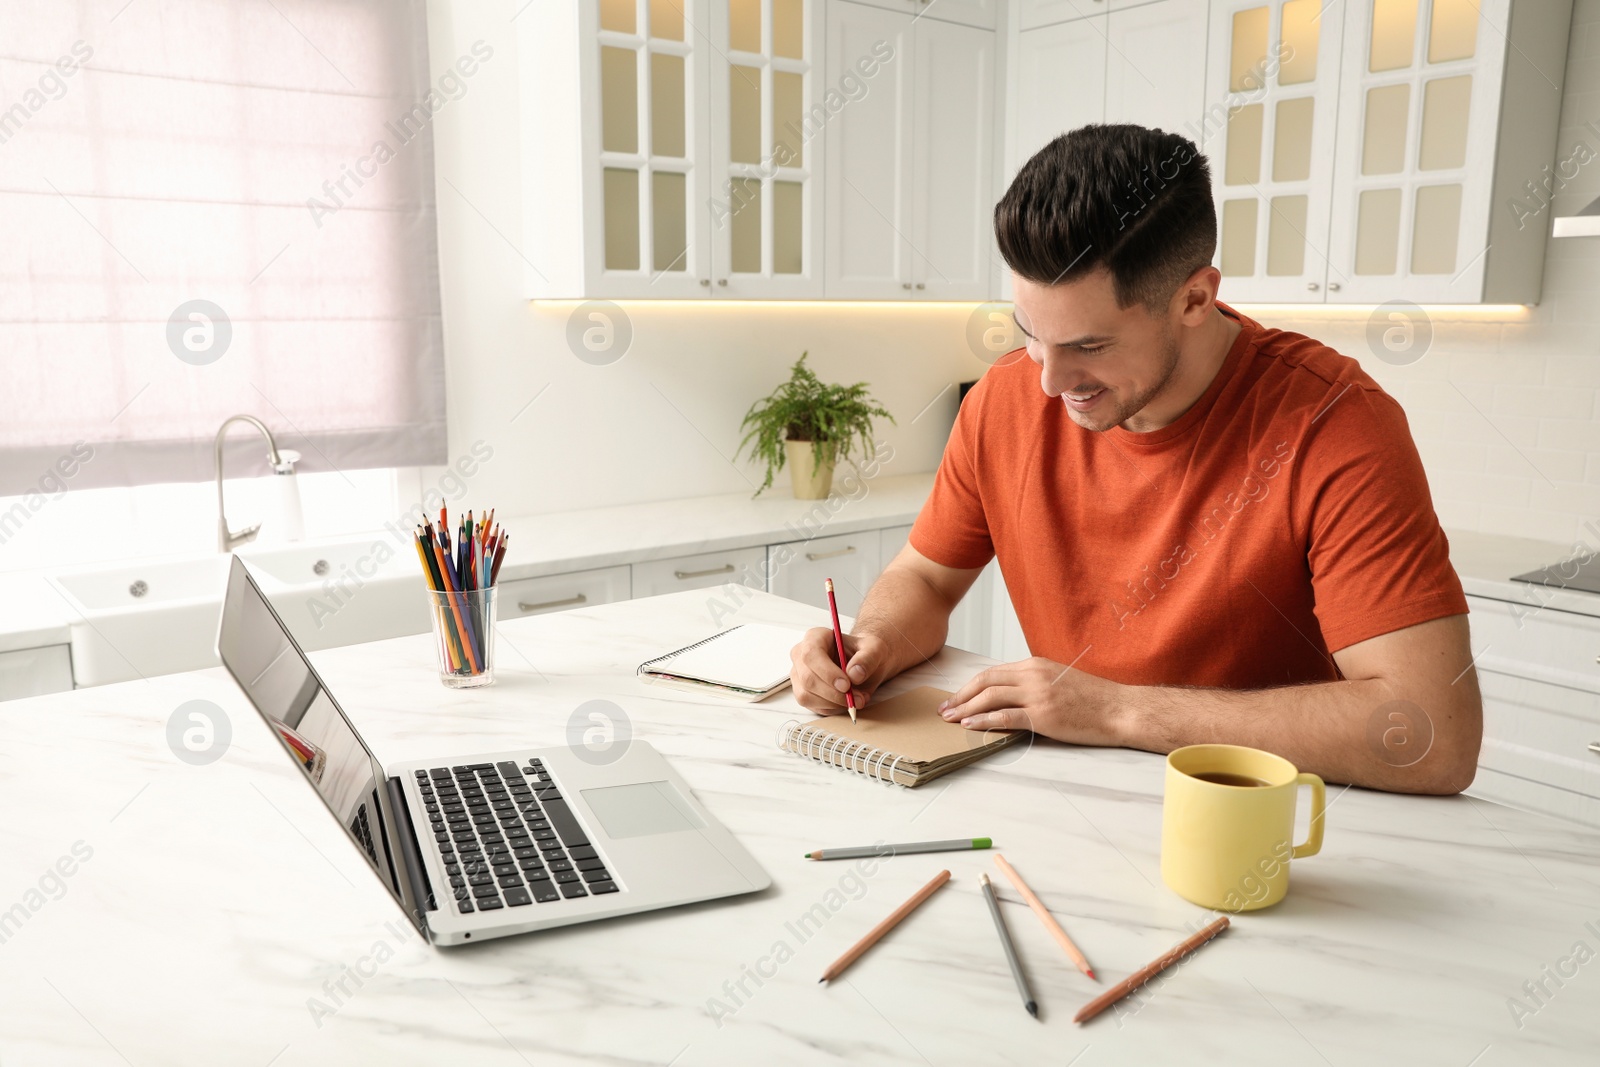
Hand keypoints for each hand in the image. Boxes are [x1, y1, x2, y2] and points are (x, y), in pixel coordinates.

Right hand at [789, 628, 891, 714]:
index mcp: (815, 637)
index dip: (827, 672)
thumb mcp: (874, 649)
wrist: (862, 665)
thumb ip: (867, 658)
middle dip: (834, 693)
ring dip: (834, 703)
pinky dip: (832, 708)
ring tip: (857, 699)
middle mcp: (801, 655)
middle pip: (808, 679)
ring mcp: (799, 675)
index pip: (811, 654)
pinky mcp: (802, 693)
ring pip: (807, 695)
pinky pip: (812, 706)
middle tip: (857, 698)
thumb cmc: (864, 653)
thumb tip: (854, 674)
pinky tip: (846, 701)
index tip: (847, 685)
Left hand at [938, 656, 1127, 745]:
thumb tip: (1008, 697)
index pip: (992, 672)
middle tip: (944, 709)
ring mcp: (1038, 694)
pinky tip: (971, 726)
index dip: (969, 686)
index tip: (955, 697)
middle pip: (985, 681)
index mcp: (1035, 665)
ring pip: (990, 697)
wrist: (1120, 709)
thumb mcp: (1058, 680)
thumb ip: (1034, 683)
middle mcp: (1033, 675)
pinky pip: (1006, 716)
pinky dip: (984, 721)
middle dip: (960, 696)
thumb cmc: (1093, 699)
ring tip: (950, 719)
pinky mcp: (1044, 715)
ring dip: (966, 709)